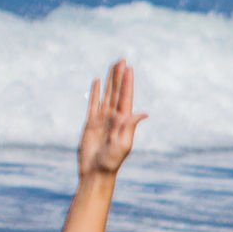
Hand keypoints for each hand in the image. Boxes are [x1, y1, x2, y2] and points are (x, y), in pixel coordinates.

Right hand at [77, 59, 145, 179]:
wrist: (95, 172)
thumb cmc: (111, 162)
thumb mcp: (124, 145)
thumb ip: (129, 127)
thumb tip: (142, 113)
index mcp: (123, 122)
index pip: (125, 97)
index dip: (127, 82)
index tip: (129, 68)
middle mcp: (114, 118)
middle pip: (117, 92)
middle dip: (119, 76)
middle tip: (122, 60)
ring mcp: (102, 119)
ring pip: (106, 95)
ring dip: (110, 80)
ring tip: (112, 66)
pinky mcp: (90, 123)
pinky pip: (93, 104)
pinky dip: (95, 92)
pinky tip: (98, 82)